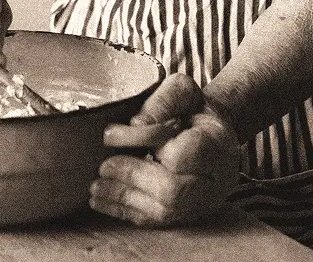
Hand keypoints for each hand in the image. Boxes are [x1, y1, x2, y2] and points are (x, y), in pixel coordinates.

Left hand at [93, 74, 241, 226]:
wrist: (213, 134)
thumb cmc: (195, 110)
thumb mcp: (183, 90)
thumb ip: (162, 102)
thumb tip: (136, 124)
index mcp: (216, 143)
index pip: (179, 151)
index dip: (142, 142)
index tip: (110, 134)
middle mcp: (215, 179)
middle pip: (172, 189)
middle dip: (131, 176)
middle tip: (103, 166)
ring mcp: (203, 201)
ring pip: (163, 210)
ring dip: (123, 198)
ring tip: (96, 185)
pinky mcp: (187, 215)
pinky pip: (156, 222)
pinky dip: (125, 212)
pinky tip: (102, 202)